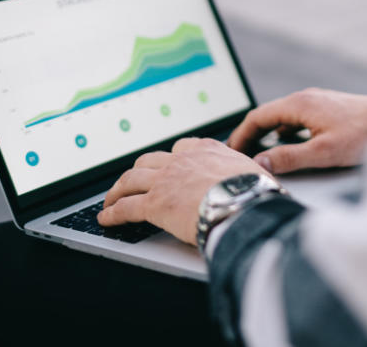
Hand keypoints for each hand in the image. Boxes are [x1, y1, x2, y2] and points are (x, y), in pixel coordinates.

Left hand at [97, 137, 271, 244]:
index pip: (181, 148)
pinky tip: (106, 219)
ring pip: (131, 180)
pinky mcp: (155, 203)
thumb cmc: (255, 193)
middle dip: (137, 171)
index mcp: (206, 150)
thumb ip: (246, 173)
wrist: (244, 204)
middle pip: (149, 161)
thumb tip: (260, 181)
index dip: (169, 159)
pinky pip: (126, 207)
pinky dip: (113, 213)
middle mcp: (182, 160)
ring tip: (110, 200)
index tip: (166, 165)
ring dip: (117, 190)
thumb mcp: (254, 173)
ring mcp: (165, 180)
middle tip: (131, 182)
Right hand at [227, 88, 366, 174]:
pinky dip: (285, 133)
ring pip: (283, 118)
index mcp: (299, 104)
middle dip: (251, 136)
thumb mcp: (323, 152)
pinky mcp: (329, 109)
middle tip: (240, 155)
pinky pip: (297, 119)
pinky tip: (290, 147)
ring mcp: (318, 102)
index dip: (240, 135)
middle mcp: (306, 98)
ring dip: (269, 135)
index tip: (230, 151)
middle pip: (268, 115)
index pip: (257, 116)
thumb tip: (260, 162)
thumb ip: (288, 157)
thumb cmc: (365, 134)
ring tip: (260, 154)